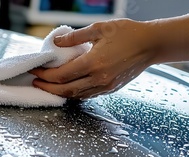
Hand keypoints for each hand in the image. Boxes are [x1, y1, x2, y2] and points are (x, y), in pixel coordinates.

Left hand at [30, 19, 157, 98]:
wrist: (152, 44)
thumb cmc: (128, 33)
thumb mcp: (99, 29)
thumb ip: (75, 37)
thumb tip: (57, 42)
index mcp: (93, 63)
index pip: (61, 75)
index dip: (45, 75)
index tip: (36, 70)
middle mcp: (99, 79)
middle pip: (65, 90)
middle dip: (48, 88)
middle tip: (36, 82)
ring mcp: (106, 86)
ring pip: (76, 95)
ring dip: (59, 93)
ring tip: (48, 86)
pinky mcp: (111, 89)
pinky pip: (87, 95)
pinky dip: (74, 93)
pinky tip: (67, 87)